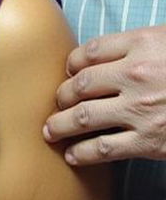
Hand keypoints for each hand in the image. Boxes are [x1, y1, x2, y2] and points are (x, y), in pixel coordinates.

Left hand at [43, 26, 165, 164]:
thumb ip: (143, 45)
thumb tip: (111, 55)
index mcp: (143, 43)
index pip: (90, 51)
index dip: (73, 64)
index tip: (69, 72)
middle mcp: (135, 74)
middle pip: (80, 83)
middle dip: (62, 95)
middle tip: (56, 103)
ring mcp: (140, 109)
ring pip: (83, 116)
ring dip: (61, 125)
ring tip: (51, 131)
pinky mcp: (148, 141)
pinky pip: (102, 148)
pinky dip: (82, 153)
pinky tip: (73, 155)